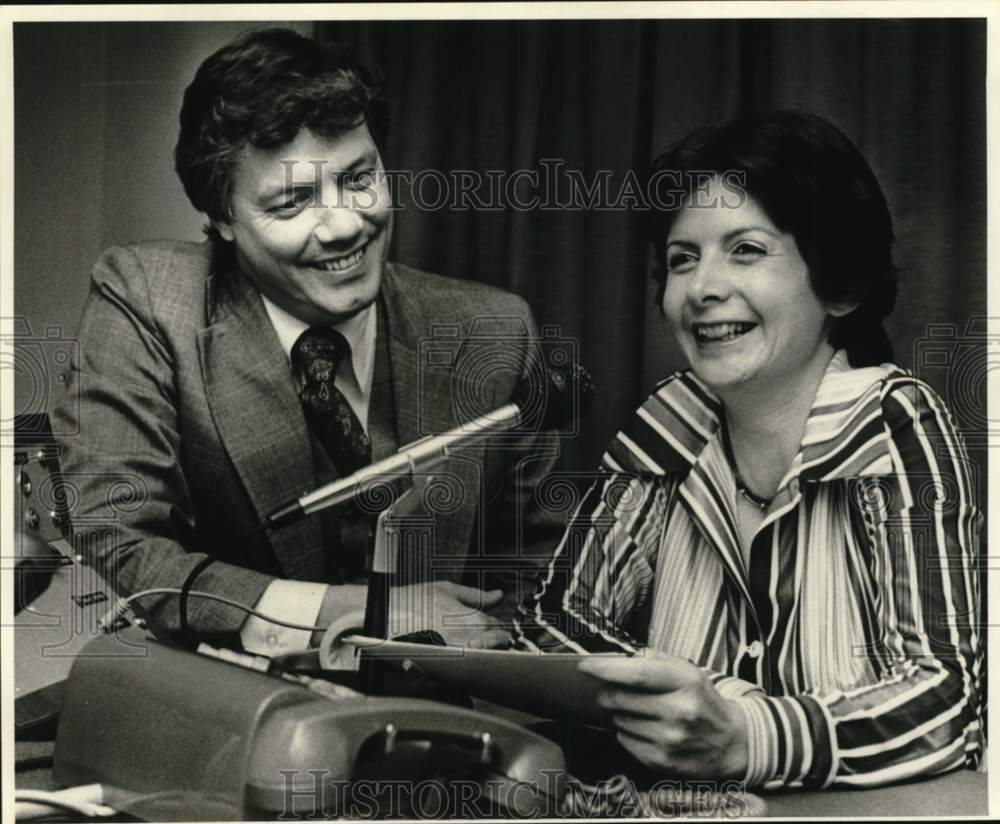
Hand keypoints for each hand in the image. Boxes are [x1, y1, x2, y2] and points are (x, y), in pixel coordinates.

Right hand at [311, 581, 511, 648]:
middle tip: (492, 640)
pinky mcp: (443, 665)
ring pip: (482, 657)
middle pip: (496, 645)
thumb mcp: (447, 589)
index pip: (498, 626)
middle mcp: (467, 636)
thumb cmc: (413, 600)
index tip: (496, 628)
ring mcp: (455, 653)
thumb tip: (498, 594)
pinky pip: (463, 667)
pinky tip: (461, 657)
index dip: (500, 627)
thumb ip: (476, 594)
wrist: (386, 615)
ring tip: (475, 648)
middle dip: (497, 642)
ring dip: (485, 653)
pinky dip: (466, 662)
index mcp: (471, 617)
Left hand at [578, 652, 747, 779]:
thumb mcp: (687, 672)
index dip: (606, 669)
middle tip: (610, 690)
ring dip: (619, 713)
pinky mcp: (663, 762)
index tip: (584, 667)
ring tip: (638, 711)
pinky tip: (644, 729)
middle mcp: (679, 710)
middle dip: (606, 692)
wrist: (732, 743)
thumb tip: (616, 657)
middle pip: (620, 698)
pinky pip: (625, 741)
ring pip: (619, 721)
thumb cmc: (702, 700)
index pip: (637, 674)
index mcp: (685, 681)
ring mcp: (670, 739)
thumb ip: (654, 660)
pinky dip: (627, 733)